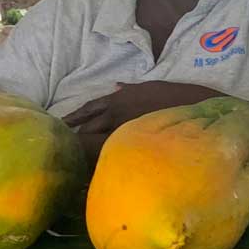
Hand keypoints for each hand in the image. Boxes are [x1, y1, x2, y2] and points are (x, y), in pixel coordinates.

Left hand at [63, 82, 220, 157]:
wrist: (185, 103)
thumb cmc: (166, 93)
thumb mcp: (145, 85)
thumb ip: (127, 88)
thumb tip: (115, 86)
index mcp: (116, 98)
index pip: (88, 109)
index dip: (74, 116)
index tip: (63, 123)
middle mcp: (115, 112)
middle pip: (88, 127)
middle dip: (77, 135)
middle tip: (65, 144)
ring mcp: (123, 127)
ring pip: (97, 139)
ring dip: (87, 147)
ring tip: (76, 157)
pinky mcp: (132, 139)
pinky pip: (112, 149)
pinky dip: (103, 155)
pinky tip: (96, 164)